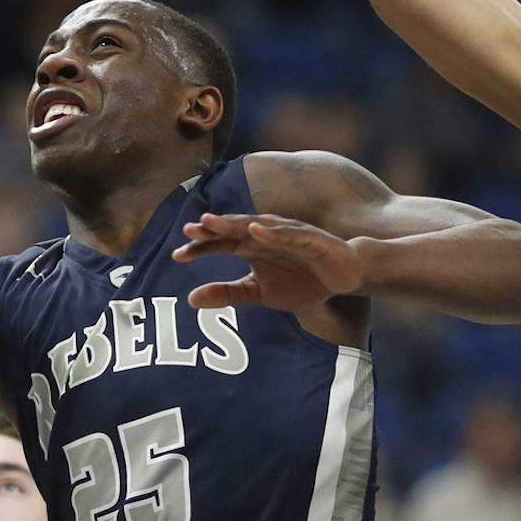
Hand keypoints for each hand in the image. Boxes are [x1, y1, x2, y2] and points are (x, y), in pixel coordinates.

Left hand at [173, 212, 363, 310]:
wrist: (344, 277)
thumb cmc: (301, 280)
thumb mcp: (260, 293)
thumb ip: (228, 294)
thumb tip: (190, 299)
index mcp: (250, 248)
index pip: (219, 245)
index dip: (199, 249)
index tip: (176, 255)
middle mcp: (264, 236)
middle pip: (232, 230)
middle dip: (211, 229)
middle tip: (188, 229)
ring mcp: (286, 235)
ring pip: (255, 226)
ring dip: (234, 223)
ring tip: (212, 221)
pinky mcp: (309, 238)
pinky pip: (288, 233)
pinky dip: (272, 231)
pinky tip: (255, 229)